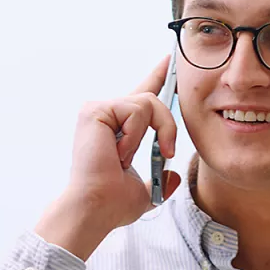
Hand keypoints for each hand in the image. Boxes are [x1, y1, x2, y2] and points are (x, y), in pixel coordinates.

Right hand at [34, 57, 181, 259]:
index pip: (141, 97)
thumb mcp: (146, 192)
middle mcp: (106, 114)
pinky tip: (119, 153)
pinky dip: (135, 135)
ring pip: (148, 103)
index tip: (170, 61)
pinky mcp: (95, 110)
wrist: (96, 208)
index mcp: (118, 129)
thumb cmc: (112, 204)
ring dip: (154, 132)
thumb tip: (173, 177)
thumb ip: (160, 182)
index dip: (157, 78)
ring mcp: (99, 110)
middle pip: (152, 100)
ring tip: (129, 158)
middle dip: (168, 125)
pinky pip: (135, 110)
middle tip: (168, 150)